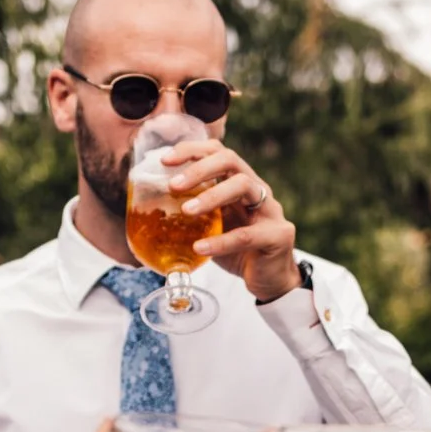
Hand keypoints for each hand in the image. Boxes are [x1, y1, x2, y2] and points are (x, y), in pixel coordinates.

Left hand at [163, 138, 300, 302]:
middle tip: (173, 185)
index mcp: (240, 182)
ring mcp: (271, 210)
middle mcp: (257, 189)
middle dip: (199, 168)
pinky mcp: (278, 236)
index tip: (164, 160)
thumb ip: (195, 212)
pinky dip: (220, 241)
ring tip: (186, 211)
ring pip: (242, 186)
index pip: (217, 152)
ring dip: (211, 196)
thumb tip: (153, 204)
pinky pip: (246, 235)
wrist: (270, 280)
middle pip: (230, 160)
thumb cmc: (239, 251)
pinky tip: (200, 248)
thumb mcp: (214, 226)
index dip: (191, 151)